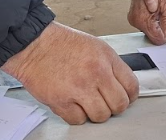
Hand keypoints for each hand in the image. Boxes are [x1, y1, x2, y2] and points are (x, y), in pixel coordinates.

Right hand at [1, 22, 137, 124]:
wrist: (34, 45)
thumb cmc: (61, 45)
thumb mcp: (95, 46)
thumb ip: (111, 66)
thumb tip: (123, 86)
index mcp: (106, 58)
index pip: (131, 86)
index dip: (130, 96)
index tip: (125, 98)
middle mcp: (95, 73)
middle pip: (119, 104)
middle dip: (114, 107)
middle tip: (106, 102)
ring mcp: (78, 88)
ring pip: (101, 116)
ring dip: (96, 113)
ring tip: (88, 103)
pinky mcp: (61, 101)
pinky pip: (79, 120)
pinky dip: (77, 116)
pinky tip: (73, 104)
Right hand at [128, 0, 165, 44]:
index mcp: (141, 20)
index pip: (158, 39)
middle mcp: (135, 21)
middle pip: (155, 35)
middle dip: (163, 26)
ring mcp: (134, 19)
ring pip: (152, 29)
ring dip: (159, 22)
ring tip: (161, 9)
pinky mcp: (135, 16)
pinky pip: (148, 23)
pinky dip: (155, 19)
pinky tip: (157, 10)